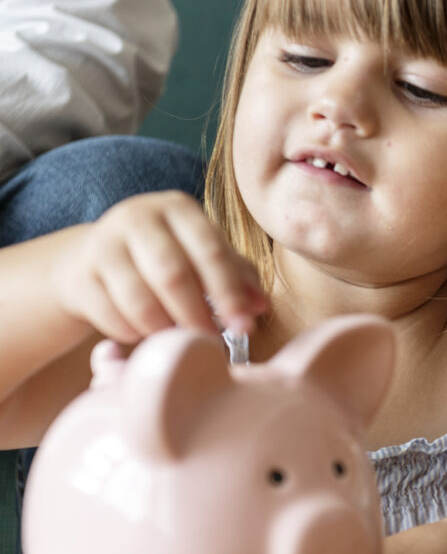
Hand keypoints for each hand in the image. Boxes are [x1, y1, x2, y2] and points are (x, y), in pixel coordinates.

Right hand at [54, 191, 267, 343]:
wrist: (94, 261)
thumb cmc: (166, 258)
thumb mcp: (203, 257)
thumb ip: (237, 276)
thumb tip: (260, 306)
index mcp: (178, 208)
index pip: (211, 251)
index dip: (230, 293)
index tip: (245, 327)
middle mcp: (138, 217)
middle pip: (173, 275)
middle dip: (197, 316)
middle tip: (212, 344)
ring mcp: (103, 243)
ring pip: (139, 299)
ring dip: (165, 329)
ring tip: (180, 342)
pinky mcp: (80, 275)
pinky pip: (111, 315)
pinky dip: (134, 333)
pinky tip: (146, 335)